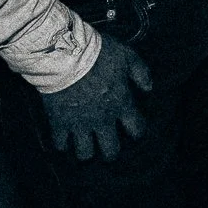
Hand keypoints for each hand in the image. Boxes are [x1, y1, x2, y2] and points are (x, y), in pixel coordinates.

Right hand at [38, 33, 150, 160]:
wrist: (65, 54)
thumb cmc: (98, 53)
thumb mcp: (127, 55)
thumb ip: (141, 73)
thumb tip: (148, 89)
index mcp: (121, 104)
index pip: (136, 130)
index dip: (137, 131)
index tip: (133, 129)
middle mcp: (102, 120)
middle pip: (110, 151)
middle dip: (111, 152)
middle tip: (108, 144)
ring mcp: (79, 124)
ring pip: (85, 154)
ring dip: (87, 151)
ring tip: (86, 143)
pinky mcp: (59, 123)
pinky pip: (61, 145)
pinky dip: (63, 143)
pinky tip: (64, 137)